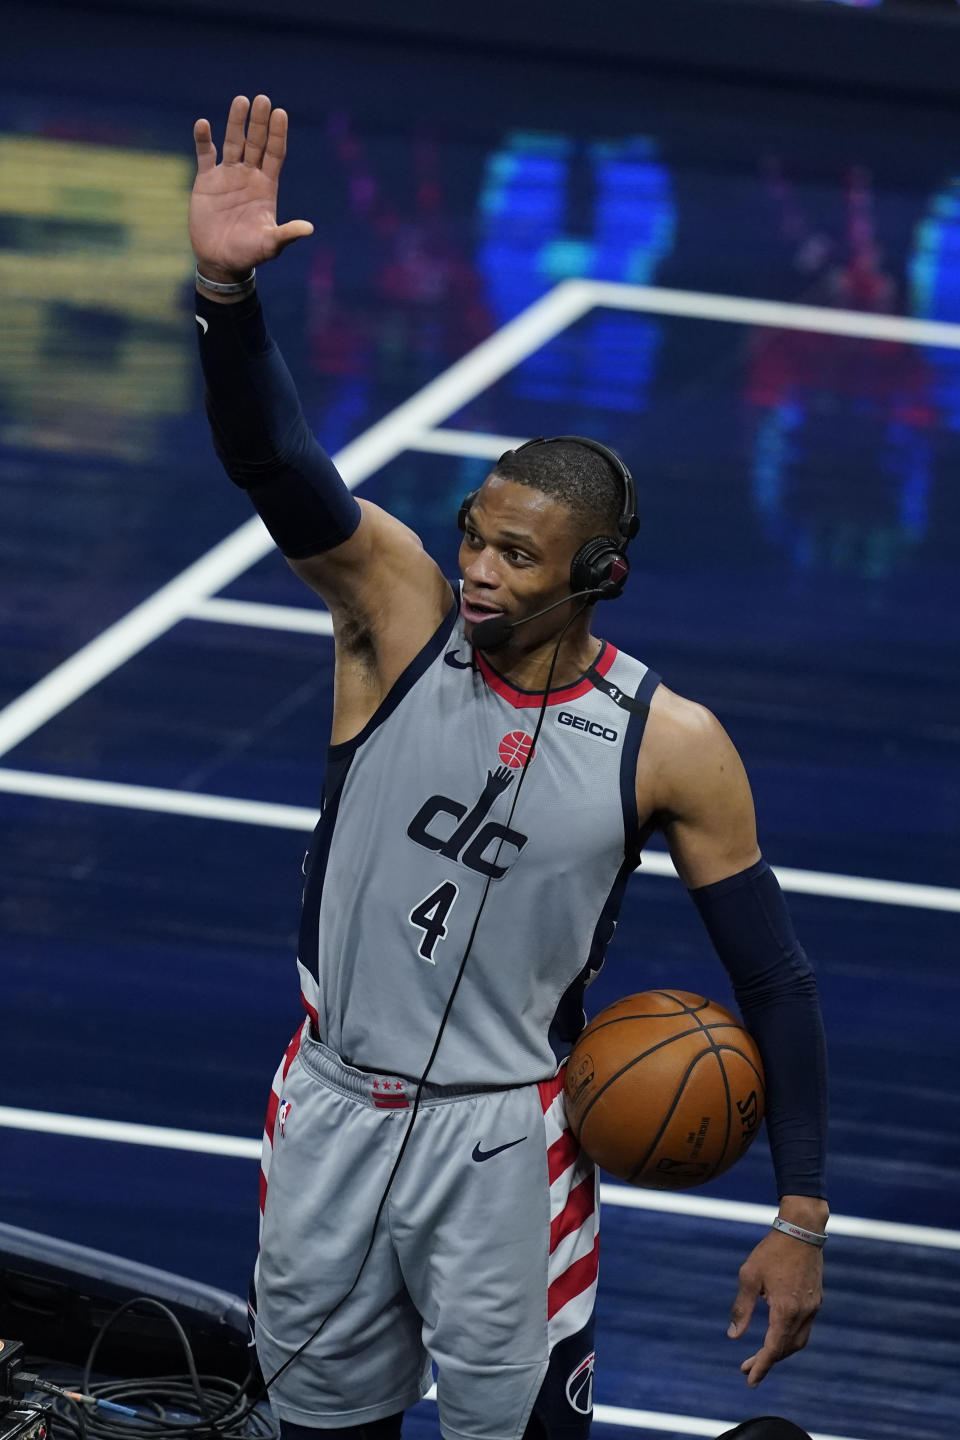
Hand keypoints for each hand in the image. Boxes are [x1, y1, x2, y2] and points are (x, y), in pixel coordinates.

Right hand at [190, 93, 313, 280]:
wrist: (220, 260)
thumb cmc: (249, 253)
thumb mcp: (270, 245)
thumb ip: (286, 234)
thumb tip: (309, 229)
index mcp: (267, 186)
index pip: (275, 154)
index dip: (278, 134)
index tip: (280, 113)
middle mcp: (249, 176)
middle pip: (256, 142)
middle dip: (259, 122)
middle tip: (262, 99)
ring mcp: (228, 175)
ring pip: (233, 142)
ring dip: (236, 122)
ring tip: (240, 100)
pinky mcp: (207, 180)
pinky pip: (205, 154)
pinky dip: (203, 139)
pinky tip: (204, 124)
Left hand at [727, 1226, 823, 1386]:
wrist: (802, 1230)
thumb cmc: (772, 1251)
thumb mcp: (749, 1276)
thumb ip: (742, 1308)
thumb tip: (733, 1335)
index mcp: (785, 1311)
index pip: (773, 1348)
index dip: (761, 1366)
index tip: (750, 1380)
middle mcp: (803, 1314)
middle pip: (786, 1349)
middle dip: (767, 1362)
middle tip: (748, 1369)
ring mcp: (813, 1308)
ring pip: (797, 1342)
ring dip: (779, 1352)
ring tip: (761, 1356)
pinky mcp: (816, 1300)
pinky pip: (803, 1329)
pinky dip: (789, 1338)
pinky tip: (777, 1334)